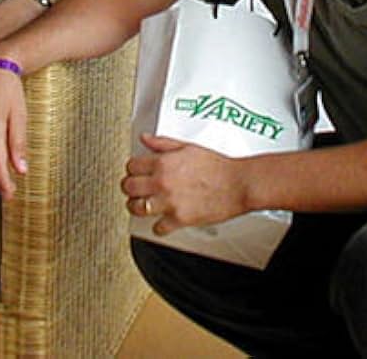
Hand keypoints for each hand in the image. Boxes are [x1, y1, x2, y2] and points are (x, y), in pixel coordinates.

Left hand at [121, 134, 247, 235]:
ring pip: (137, 208)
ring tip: (141, 204)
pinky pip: (158, 228)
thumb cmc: (217, 165)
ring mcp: (169, 202)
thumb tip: (145, 138)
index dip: (132, 168)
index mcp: (163, 162)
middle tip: (134, 188)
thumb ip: (162, 143)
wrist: (237, 184)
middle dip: (129, 187)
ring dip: (136, 206)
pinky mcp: (179, 220)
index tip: (135, 171)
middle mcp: (162, 182)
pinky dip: (158, 226)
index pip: (132, 166)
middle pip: (129, 187)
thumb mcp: (187, 146)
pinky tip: (161, 220)